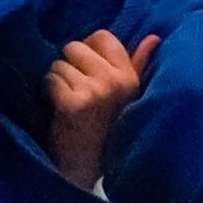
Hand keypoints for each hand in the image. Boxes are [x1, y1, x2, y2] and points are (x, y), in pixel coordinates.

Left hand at [46, 30, 159, 190]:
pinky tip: (60, 109)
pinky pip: (50, 79)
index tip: (87, 69)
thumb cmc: (105, 128)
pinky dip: (49, 91)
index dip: (87, 49)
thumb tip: (153, 37)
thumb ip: (138, 64)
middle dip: (69, 64)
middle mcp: (115, 81)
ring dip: (58, 80)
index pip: (102, 36)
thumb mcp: (128, 96)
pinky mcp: (72, 103)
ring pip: (59, 63)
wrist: (86, 167)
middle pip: (75, 46)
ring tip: (70, 101)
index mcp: (130, 77)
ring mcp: (94, 92)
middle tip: (76, 89)